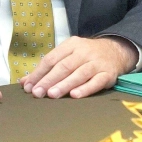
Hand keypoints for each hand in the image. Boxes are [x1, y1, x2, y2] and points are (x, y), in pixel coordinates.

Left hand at [20, 36, 136, 98]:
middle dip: (49, 80)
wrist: (116, 51)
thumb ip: (47, 68)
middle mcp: (84, 52)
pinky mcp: (108, 74)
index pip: (52, 59)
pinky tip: (75, 96)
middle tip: (37, 93)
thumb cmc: (86, 55)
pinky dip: (85, 89)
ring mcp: (96, 63)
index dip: (39, 73)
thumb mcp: (67, 54)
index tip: (28, 86)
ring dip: (64, 85)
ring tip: (52, 95)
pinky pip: (96, 82)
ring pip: (79, 74)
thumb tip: (24, 82)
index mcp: (71, 45)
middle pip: (64, 66)